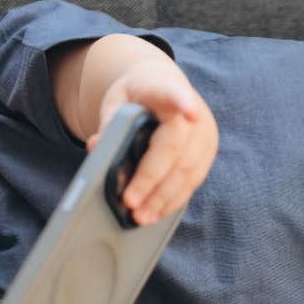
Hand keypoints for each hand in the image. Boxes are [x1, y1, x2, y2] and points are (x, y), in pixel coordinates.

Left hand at [86, 60, 218, 224]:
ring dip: (163, 199)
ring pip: (187, 171)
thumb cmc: (136, 96)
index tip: (188, 110)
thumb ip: (108, 123)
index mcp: (166, 89)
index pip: (174, 93)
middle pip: (175, 148)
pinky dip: (173, 200)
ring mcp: (204, 134)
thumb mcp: (117, 101)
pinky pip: (193, 182)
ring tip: (141, 217)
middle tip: (130, 204)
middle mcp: (193, 111)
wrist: (162, 86)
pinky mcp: (207, 153)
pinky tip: (156, 213)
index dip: (182, 101)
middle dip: (152, 181)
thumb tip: (96, 147)